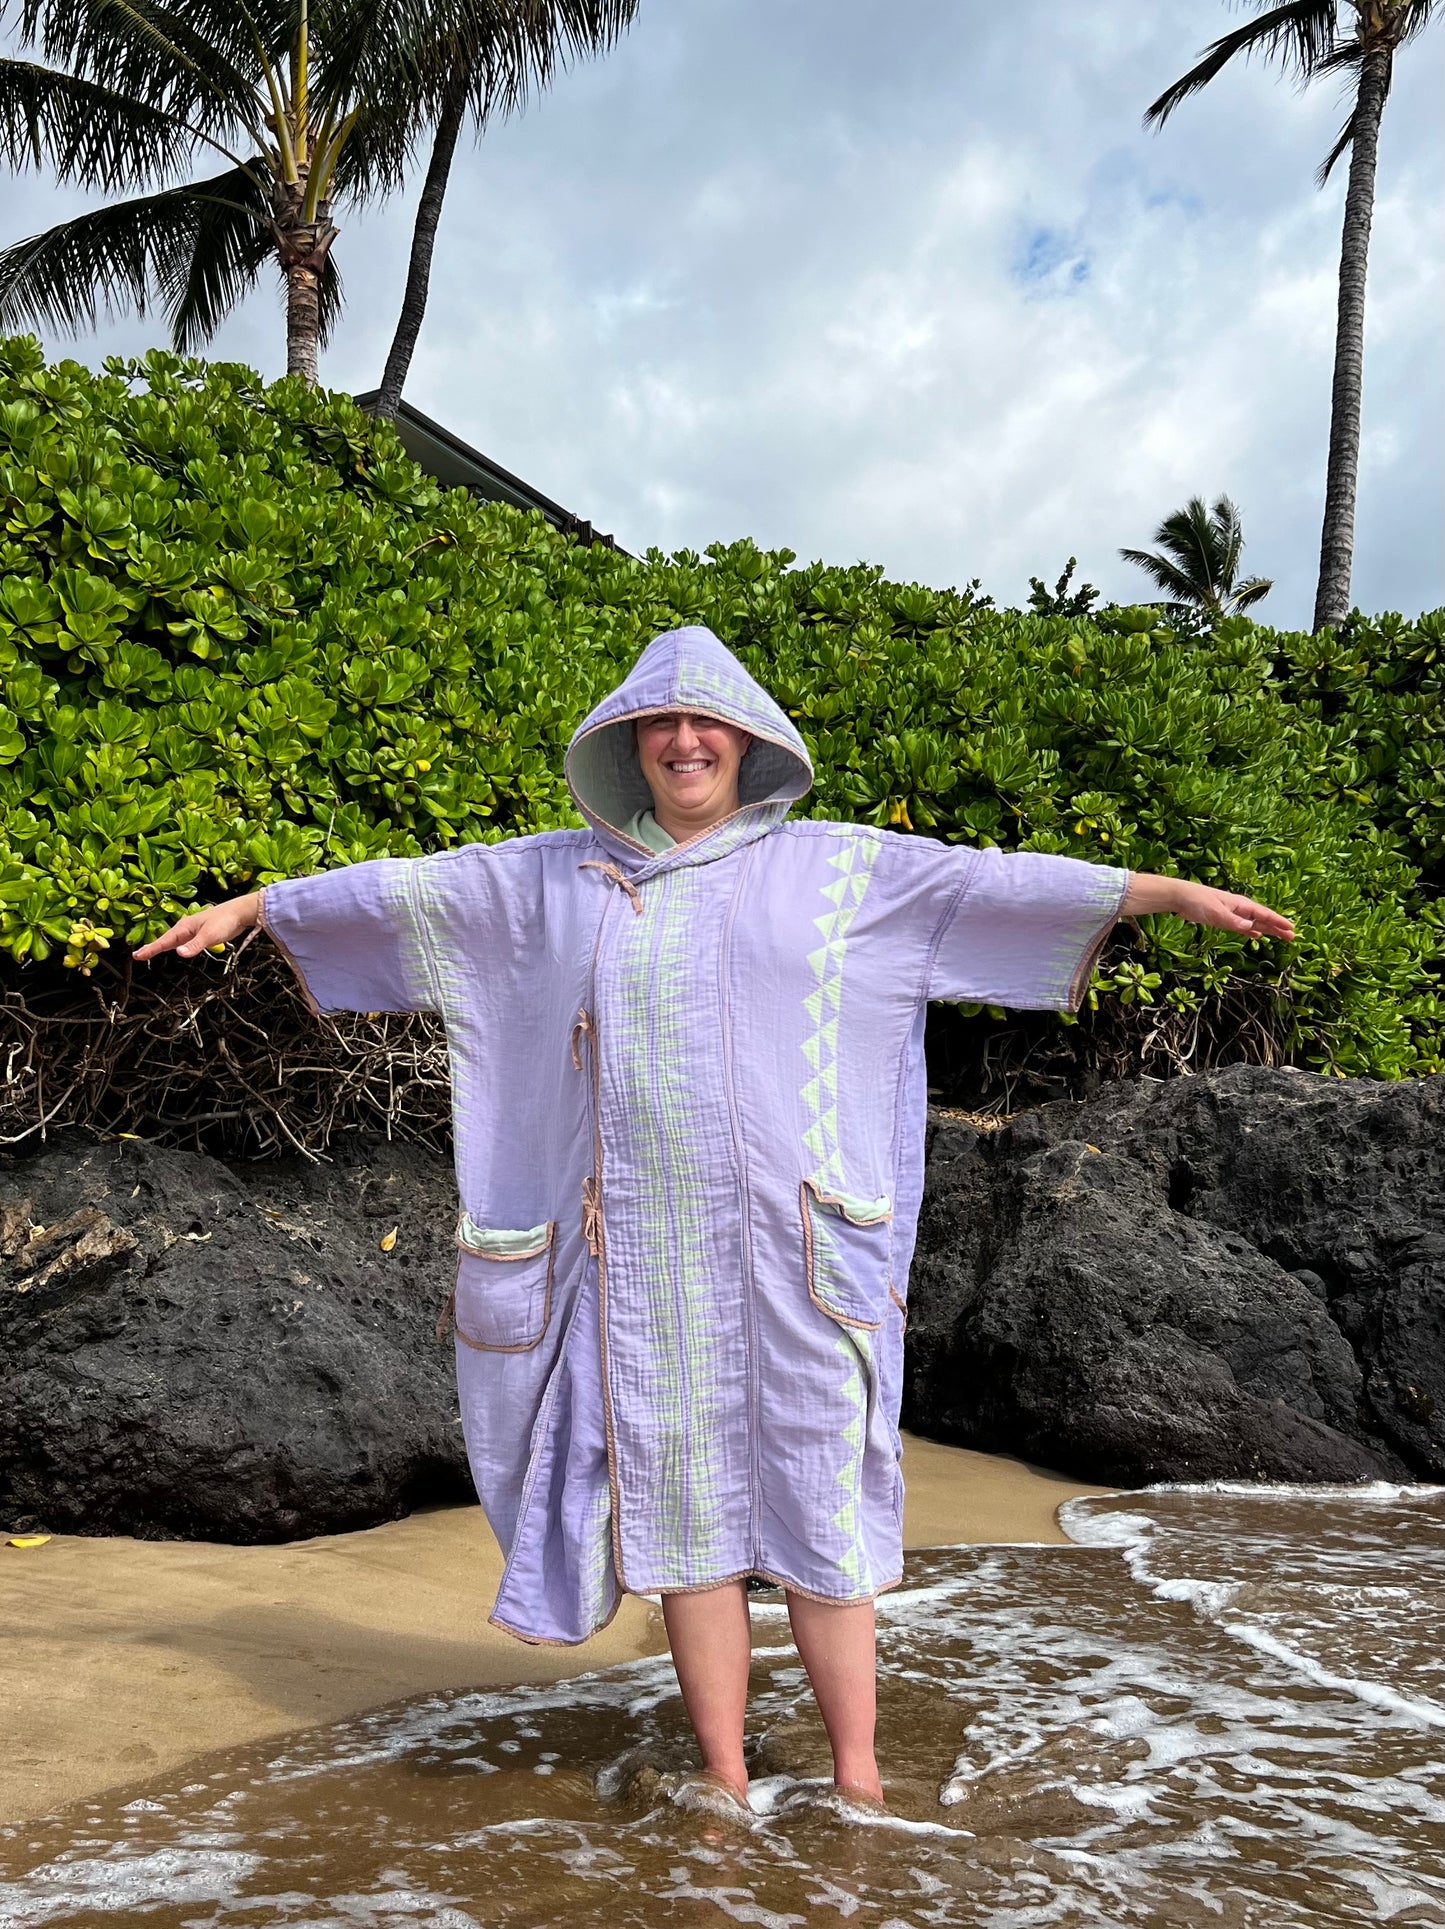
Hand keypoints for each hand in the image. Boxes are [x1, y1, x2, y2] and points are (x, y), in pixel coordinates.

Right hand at [132, 892, 260, 960]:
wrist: (241, 912)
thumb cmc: (226, 920)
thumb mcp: (210, 936)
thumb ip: (194, 946)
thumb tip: (179, 953)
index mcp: (184, 927)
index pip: (163, 941)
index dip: (150, 949)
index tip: (137, 955)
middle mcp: (186, 928)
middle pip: (165, 940)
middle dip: (151, 947)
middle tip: (138, 955)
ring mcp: (192, 930)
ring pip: (173, 940)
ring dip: (161, 946)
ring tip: (150, 952)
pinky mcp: (200, 933)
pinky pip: (182, 940)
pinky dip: (174, 945)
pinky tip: (175, 948)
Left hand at [1168, 879, 1294, 940]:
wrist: (1180, 897)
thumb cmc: (1197, 901)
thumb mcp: (1215, 912)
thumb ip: (1233, 921)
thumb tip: (1251, 928)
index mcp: (1240, 904)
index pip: (1264, 914)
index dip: (1278, 922)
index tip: (1291, 929)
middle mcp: (1239, 909)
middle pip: (1263, 919)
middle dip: (1277, 927)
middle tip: (1292, 937)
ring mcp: (1232, 914)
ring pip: (1255, 923)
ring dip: (1268, 930)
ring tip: (1281, 936)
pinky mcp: (1223, 919)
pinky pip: (1243, 926)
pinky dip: (1252, 931)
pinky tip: (1257, 935)